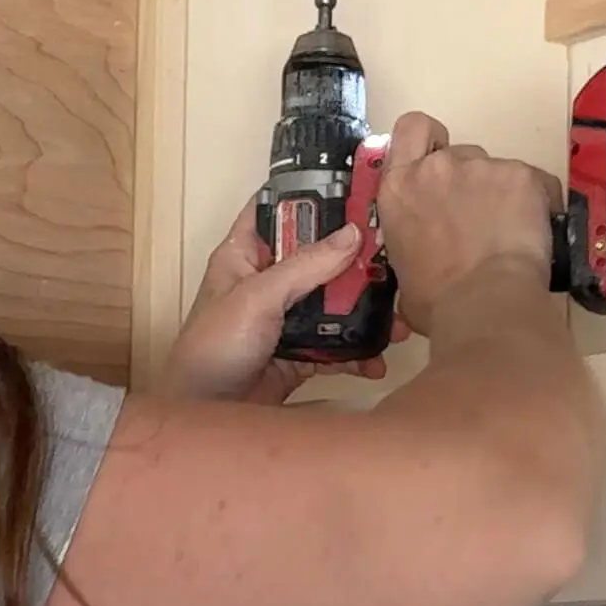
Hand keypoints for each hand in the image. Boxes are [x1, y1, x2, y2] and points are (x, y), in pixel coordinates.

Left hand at [158, 200, 411, 405]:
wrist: (206, 416)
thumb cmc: (215, 347)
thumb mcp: (258, 297)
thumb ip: (306, 266)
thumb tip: (353, 234)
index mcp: (243, 256)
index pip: (274, 210)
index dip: (307, 196)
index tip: (352, 188)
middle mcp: (264, 282)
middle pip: (315, 259)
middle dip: (354, 263)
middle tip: (395, 262)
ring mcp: (282, 320)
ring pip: (330, 305)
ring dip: (364, 313)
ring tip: (399, 322)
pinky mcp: (296, 356)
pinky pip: (333, 347)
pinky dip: (356, 354)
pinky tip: (377, 361)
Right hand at [378, 113, 561, 332]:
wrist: (484, 304)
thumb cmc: (439, 301)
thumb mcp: (402, 273)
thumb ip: (410, 247)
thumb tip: (423, 264)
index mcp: (399, 189)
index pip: (410, 130)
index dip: (426, 139)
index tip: (437, 157)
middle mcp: (436, 168)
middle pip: (458, 154)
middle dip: (469, 180)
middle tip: (478, 216)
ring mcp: (480, 167)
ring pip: (495, 169)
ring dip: (502, 193)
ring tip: (509, 231)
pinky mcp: (521, 175)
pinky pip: (534, 181)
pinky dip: (537, 201)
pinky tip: (534, 231)